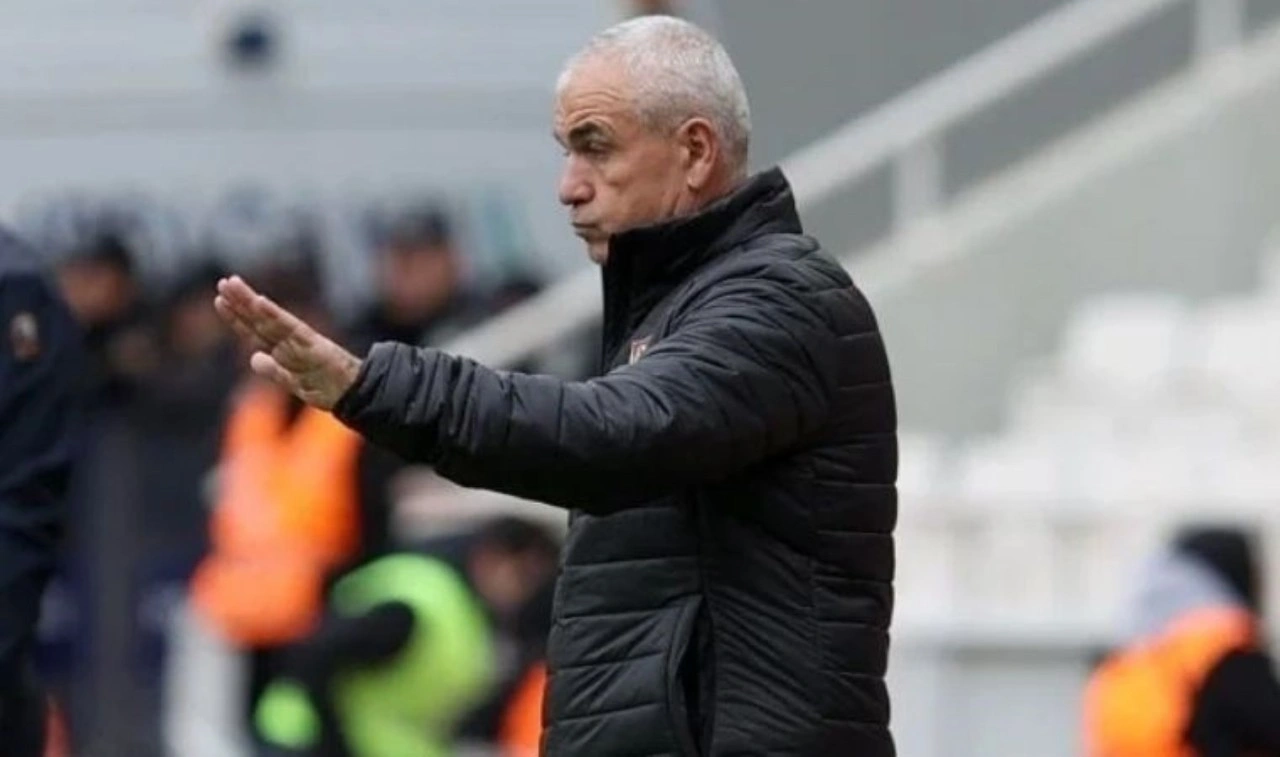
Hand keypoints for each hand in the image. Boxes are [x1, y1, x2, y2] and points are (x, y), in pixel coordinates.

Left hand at [214, 276, 361, 410]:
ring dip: (249, 302)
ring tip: (232, 285)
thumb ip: (274, 371)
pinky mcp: (313, 344)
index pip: (255, 332)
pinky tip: (259, 302)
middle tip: (223, 283)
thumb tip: (254, 358)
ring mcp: (301, 341)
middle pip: (259, 320)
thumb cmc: (328, 388)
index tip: (219, 300)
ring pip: (269, 320)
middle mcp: (290, 341)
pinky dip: (274, 315)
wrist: (356, 394)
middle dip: (240, 302)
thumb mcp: (294, 383)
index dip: (236, 318)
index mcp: (284, 350)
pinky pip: (290, 328)